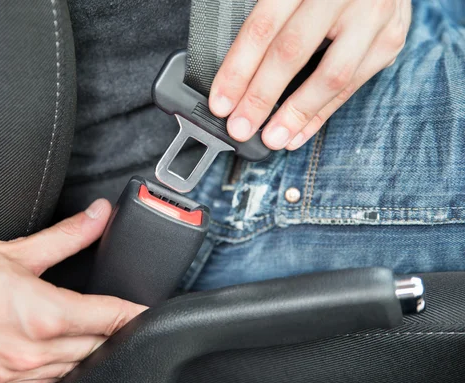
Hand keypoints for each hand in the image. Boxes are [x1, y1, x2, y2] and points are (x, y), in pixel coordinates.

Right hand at [0, 200, 145, 382]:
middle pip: (92, 348)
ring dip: (82, 352)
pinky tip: (49, 353)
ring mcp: (5, 375)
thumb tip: (98, 217)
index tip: (145, 310)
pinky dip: (51, 369)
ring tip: (87, 331)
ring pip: (67, 370)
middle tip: (115, 315)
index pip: (106, 318)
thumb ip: (67, 236)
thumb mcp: (15, 249)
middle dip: (109, 331)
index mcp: (39, 316)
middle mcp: (26, 353)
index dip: (131, 313)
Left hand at [209, 0, 411, 149]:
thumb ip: (270, 17)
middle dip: (261, 97)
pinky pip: (352, 86)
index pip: (263, 28)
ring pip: (330, 76)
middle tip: (240, 126)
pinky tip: (299, 131)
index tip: (221, 102)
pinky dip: (322, 113)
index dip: (238, 69)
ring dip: (296, 114)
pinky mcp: (391, 38)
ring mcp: (372, 15)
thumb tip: (236, 75)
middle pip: (291, 52)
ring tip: (272, 138)